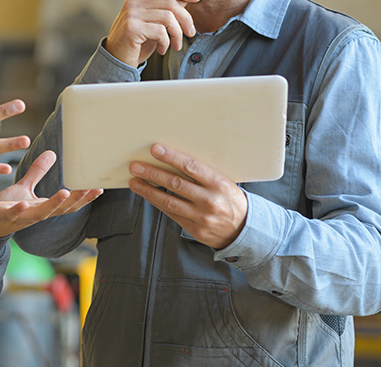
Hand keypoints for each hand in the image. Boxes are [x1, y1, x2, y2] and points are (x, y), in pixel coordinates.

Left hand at [0, 150, 102, 237]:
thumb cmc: (5, 207)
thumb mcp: (24, 187)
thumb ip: (38, 172)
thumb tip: (52, 154)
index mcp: (42, 207)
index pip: (68, 204)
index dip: (84, 198)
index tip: (99, 187)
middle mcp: (35, 214)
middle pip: (60, 209)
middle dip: (76, 200)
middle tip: (91, 189)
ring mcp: (20, 217)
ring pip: (41, 213)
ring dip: (53, 204)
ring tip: (65, 193)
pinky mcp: (4, 217)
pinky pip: (13, 215)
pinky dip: (19, 211)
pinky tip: (24, 205)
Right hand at [104, 0, 200, 66]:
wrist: (116, 62)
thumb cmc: (136, 45)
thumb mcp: (153, 26)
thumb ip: (165, 12)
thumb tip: (185, 0)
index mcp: (137, 0)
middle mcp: (132, 4)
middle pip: (170, 3)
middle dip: (186, 19)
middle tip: (190, 33)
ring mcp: (131, 15)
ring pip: (168, 17)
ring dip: (177, 33)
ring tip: (175, 45)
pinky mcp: (132, 28)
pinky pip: (160, 31)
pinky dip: (166, 42)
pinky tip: (161, 50)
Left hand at [128, 144, 247, 248]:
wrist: (246, 230)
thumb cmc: (231, 199)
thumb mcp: (224, 182)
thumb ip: (202, 174)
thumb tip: (174, 159)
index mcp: (219, 183)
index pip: (191, 167)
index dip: (171, 157)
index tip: (155, 149)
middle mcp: (210, 200)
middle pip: (175, 184)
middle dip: (153, 173)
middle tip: (136, 166)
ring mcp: (201, 217)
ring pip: (169, 201)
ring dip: (148, 190)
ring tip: (135, 181)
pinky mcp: (195, 229)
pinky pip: (171, 214)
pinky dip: (157, 203)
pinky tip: (147, 194)